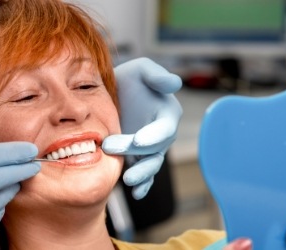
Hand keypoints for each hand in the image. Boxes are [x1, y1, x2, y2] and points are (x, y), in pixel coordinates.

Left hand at [102, 57, 182, 198]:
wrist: (110, 93)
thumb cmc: (129, 79)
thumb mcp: (141, 69)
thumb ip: (156, 76)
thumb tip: (175, 83)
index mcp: (167, 113)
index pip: (164, 128)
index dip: (154, 136)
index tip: (138, 140)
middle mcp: (162, 134)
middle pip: (154, 149)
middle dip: (135, 152)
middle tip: (110, 147)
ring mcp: (150, 149)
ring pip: (151, 165)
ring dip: (142, 174)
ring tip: (128, 180)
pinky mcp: (138, 159)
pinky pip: (144, 175)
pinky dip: (143, 186)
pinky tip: (136, 194)